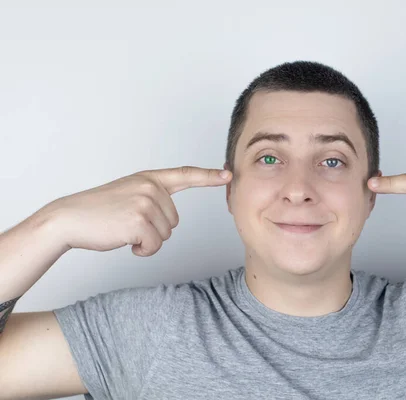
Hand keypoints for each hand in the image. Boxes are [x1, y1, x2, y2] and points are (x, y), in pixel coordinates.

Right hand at [40, 166, 231, 256]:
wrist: (69, 219)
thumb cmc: (98, 210)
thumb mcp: (128, 193)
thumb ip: (152, 197)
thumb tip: (171, 218)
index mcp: (149, 179)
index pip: (185, 175)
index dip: (208, 176)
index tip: (228, 175)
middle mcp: (150, 187)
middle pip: (174, 221)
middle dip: (154, 229)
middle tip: (128, 223)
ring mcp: (145, 203)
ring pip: (165, 234)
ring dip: (146, 240)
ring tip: (123, 229)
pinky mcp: (139, 221)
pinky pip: (154, 246)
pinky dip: (141, 250)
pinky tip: (123, 240)